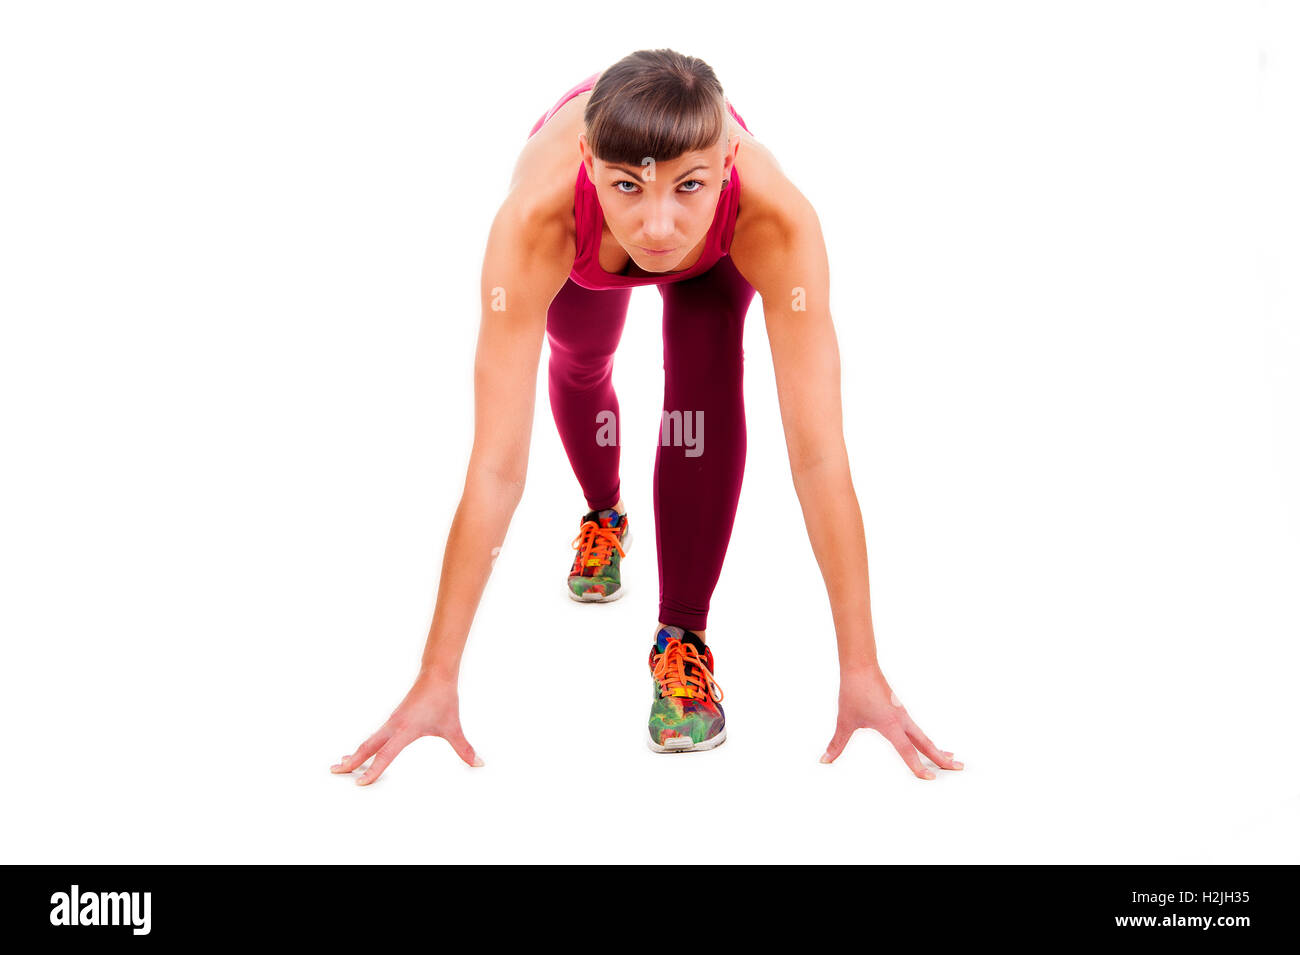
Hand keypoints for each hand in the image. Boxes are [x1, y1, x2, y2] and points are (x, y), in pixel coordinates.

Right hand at [330, 673, 481, 784]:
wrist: (436, 674)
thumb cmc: (442, 699)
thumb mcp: (453, 726)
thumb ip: (464, 748)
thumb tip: (478, 762)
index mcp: (405, 730)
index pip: (385, 755)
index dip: (373, 770)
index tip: (360, 783)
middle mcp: (394, 726)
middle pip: (367, 747)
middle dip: (352, 761)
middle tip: (335, 771)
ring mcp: (392, 722)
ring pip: (369, 740)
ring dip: (355, 753)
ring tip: (341, 764)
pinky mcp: (394, 719)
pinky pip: (375, 735)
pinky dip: (365, 745)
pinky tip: (360, 751)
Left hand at [820, 662, 963, 778]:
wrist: (860, 666)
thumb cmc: (854, 692)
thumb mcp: (845, 721)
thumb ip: (837, 744)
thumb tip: (824, 759)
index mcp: (891, 725)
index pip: (908, 750)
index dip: (918, 767)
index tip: (930, 778)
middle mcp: (901, 720)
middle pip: (926, 743)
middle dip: (941, 757)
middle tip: (958, 767)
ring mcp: (902, 714)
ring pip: (924, 735)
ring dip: (937, 748)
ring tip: (950, 759)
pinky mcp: (899, 709)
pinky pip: (917, 728)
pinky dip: (927, 738)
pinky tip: (928, 743)